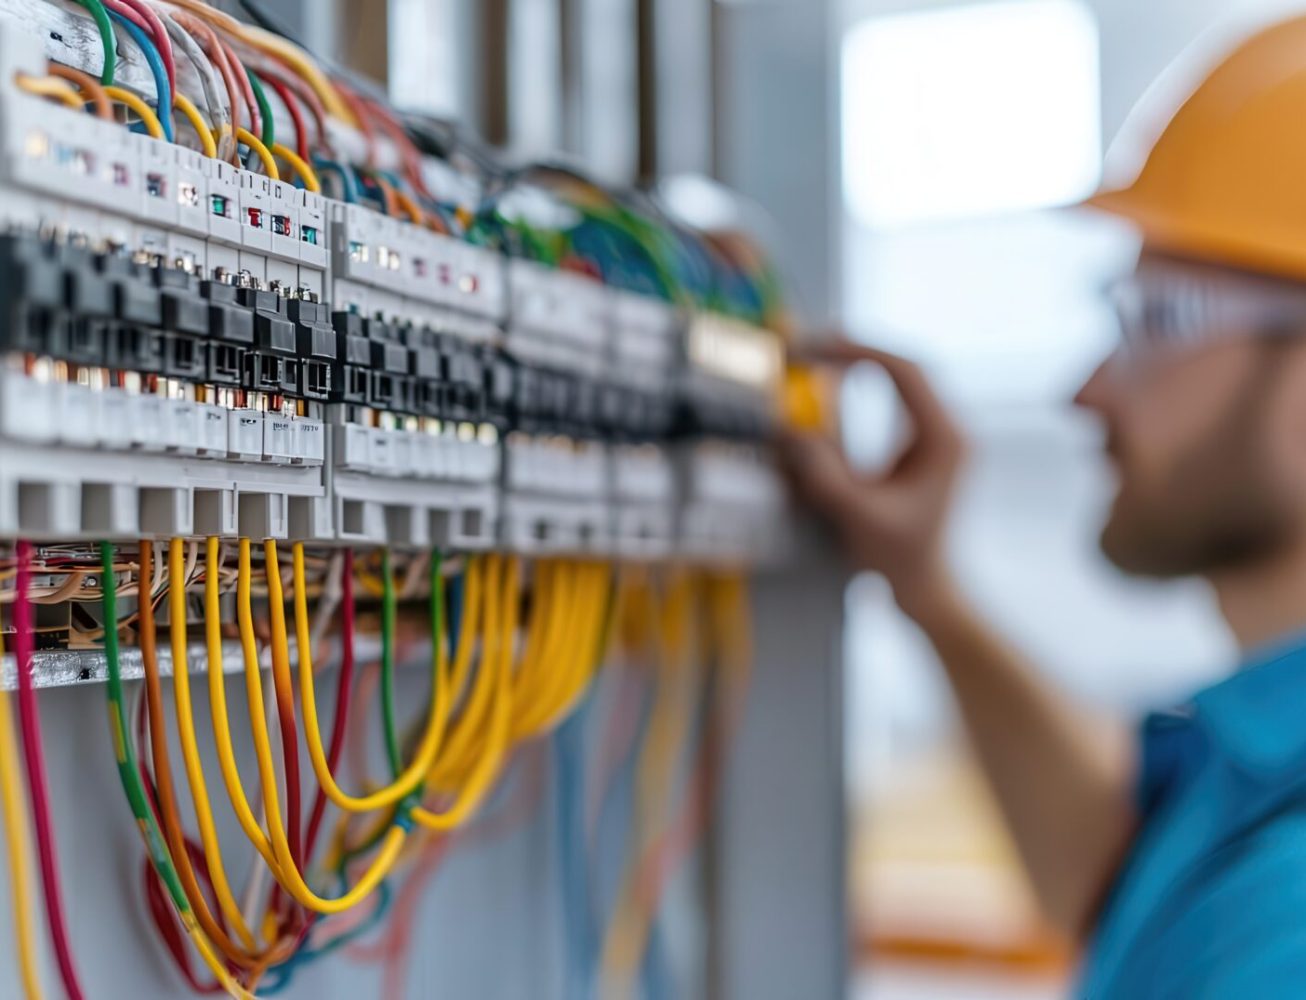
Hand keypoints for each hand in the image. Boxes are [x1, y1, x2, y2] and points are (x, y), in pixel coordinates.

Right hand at [779, 341, 966, 618]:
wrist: (925, 585)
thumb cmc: (896, 556)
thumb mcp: (855, 513)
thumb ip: (822, 472)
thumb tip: (787, 429)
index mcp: (944, 439)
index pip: (906, 372)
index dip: (860, 351)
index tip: (818, 345)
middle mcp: (950, 429)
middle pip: (907, 367)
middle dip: (859, 350)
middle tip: (813, 343)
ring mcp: (942, 435)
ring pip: (906, 378)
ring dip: (864, 363)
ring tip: (821, 354)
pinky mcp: (929, 444)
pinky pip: (901, 397)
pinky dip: (869, 383)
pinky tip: (840, 380)